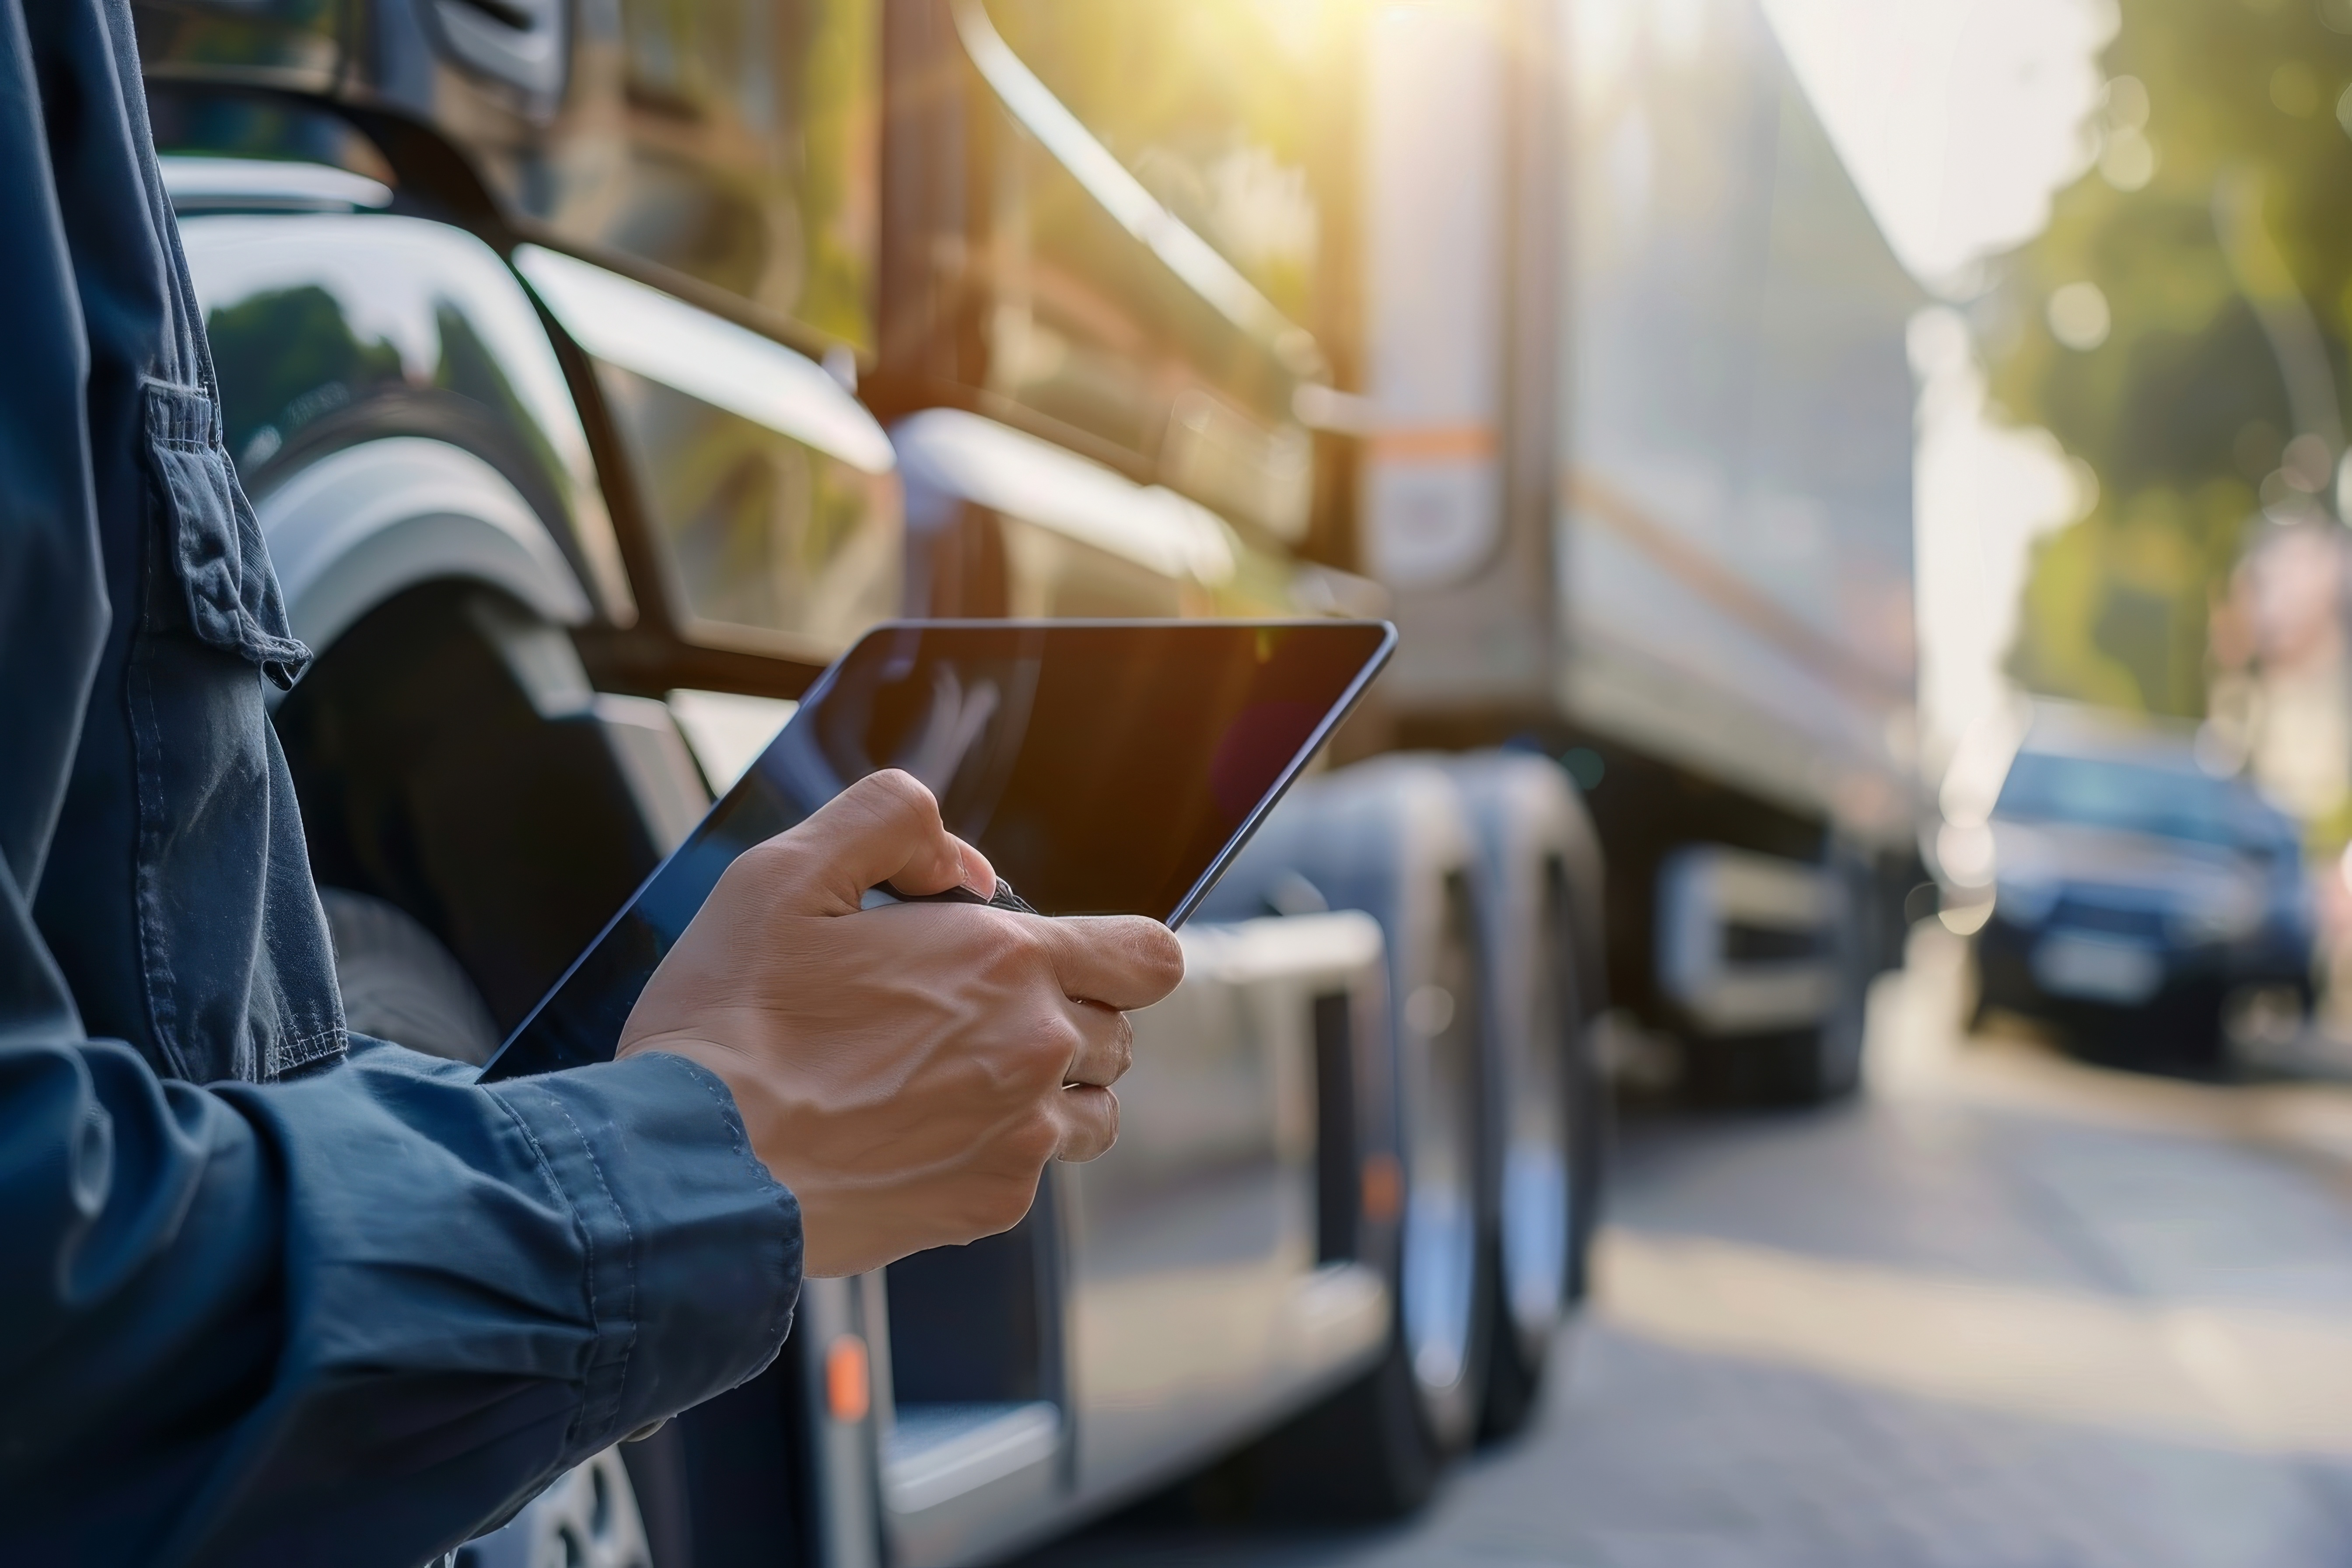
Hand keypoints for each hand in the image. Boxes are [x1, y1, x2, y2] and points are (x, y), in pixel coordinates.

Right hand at [617, 770, 1184, 1275]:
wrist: (689, 1166)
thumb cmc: (729, 1023)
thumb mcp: (786, 871)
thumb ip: (891, 824)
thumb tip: (963, 866)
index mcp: (1003, 962)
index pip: (1147, 956)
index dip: (1121, 954)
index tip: (1076, 961)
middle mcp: (1033, 1050)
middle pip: (1117, 1033)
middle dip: (1063, 1016)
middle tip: (964, 1020)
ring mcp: (1019, 1138)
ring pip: (1091, 1109)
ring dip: (1047, 1091)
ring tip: (953, 1082)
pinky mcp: (986, 1206)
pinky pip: (1032, 1173)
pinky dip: (994, 1153)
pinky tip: (913, 1135)